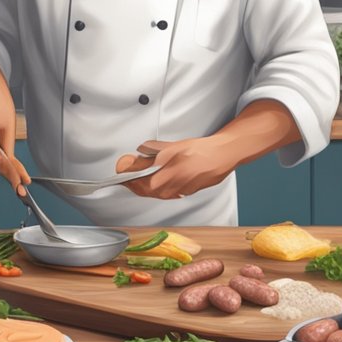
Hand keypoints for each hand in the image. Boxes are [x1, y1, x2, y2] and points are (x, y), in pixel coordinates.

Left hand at [114, 138, 237, 199]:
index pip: (136, 184)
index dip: (126, 178)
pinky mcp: (185, 193)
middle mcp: (170, 190)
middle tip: (129, 170)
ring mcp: (178, 193)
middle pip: (144, 190)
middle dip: (135, 181)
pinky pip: (166, 191)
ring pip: (155, 192)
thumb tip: (135, 157)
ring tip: (143, 172)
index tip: (121, 172)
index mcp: (164, 178)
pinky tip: (160, 176)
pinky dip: (159, 184)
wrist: (221, 156)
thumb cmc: (200, 152)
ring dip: (146, 183)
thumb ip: (151, 153)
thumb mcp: (171, 148)